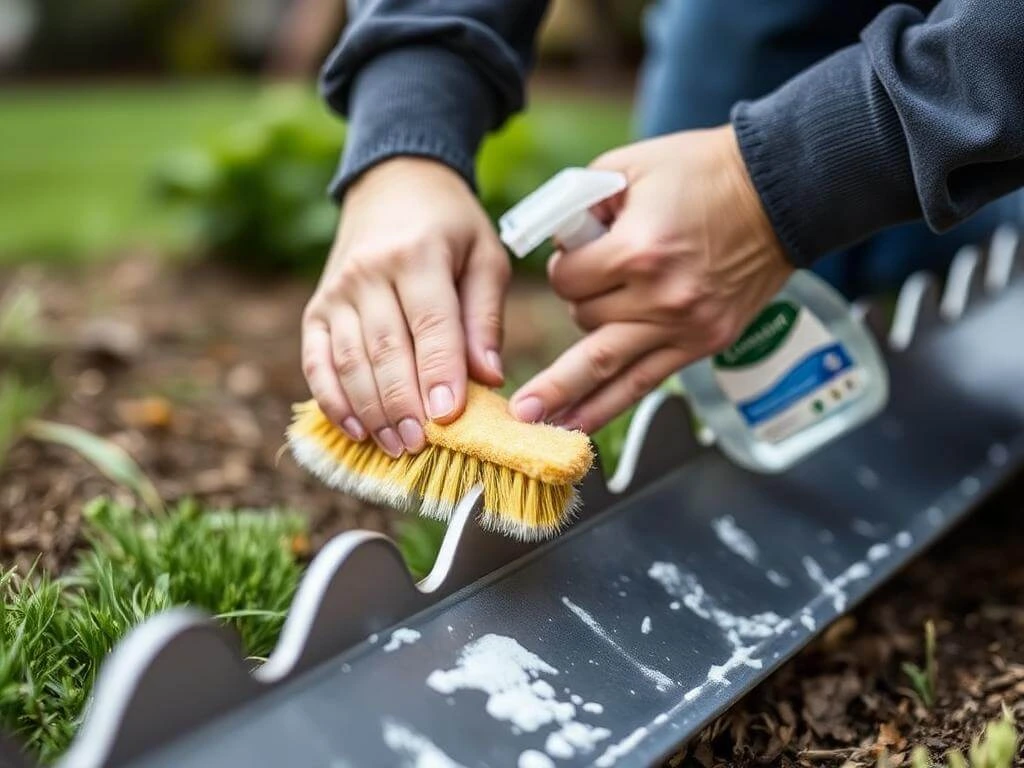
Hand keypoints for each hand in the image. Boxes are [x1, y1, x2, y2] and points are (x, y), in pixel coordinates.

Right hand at [302, 158, 509, 456]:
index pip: (430, 323)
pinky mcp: (317, 309)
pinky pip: (317, 360)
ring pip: (349, 361)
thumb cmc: (450, 226)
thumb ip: (484, 317)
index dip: (439, 372)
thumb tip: (488, 376)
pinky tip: (355, 429)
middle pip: (385, 349)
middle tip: (422, 445)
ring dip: (371, 410)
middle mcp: (369, 272)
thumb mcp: (485, 256)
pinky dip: (332, 399)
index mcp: (418, 253)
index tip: (450, 417)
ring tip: (396, 447)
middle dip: (403, 403)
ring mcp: (337, 291)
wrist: (392, 184)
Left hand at [510, 125, 791, 432]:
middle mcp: (660, 297)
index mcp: (638, 251)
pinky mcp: (703, 343)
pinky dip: (607, 409)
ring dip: (564, 391)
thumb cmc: (703, 172)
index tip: (578, 256)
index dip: (564, 268)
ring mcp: (684, 327)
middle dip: (571, 310)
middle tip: (519, 387)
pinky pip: (644, 383)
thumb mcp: (630, 166)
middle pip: (582, 321)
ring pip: (604, 366)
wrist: (780, 193)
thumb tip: (554, 241)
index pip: (569, 280)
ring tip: (529, 420)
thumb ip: (582, 202)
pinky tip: (576, 428)